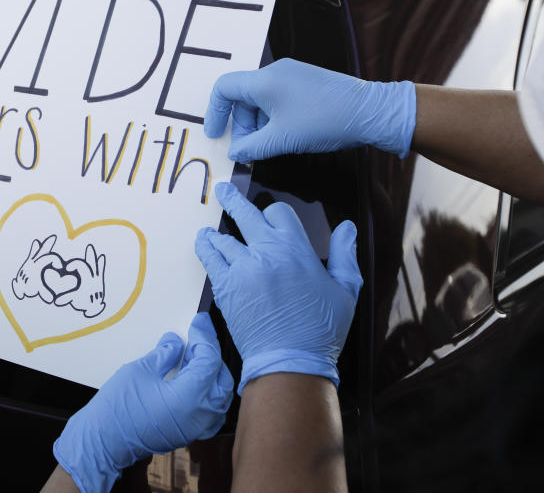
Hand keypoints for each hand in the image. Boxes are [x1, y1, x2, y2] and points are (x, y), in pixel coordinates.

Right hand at [53, 313, 232, 492]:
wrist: (104, 442)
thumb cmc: (118, 408)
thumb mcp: (140, 371)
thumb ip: (164, 354)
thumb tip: (176, 342)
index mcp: (189, 397)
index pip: (209, 360)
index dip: (205, 337)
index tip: (198, 321)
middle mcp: (199, 415)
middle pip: (221, 378)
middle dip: (211, 354)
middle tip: (195, 338)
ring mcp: (196, 428)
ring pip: (220, 397)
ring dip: (212, 374)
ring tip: (193, 357)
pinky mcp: (189, 434)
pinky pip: (212, 412)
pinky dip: (209, 394)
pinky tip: (194, 382)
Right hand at [54, 244, 105, 317]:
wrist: (96, 308)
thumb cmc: (85, 303)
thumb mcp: (74, 299)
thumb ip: (65, 297)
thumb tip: (55, 301)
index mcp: (87, 279)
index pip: (81, 266)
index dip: (74, 264)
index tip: (67, 268)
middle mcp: (94, 276)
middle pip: (92, 262)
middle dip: (90, 255)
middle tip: (89, 246)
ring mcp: (97, 278)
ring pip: (96, 265)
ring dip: (93, 256)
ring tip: (91, 248)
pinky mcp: (99, 281)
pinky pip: (100, 270)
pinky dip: (100, 263)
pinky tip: (101, 257)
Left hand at [194, 183, 361, 393]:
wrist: (290, 361)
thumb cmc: (321, 330)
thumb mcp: (345, 290)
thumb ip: (344, 255)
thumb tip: (347, 228)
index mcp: (296, 249)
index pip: (278, 212)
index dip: (273, 212)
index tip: (268, 215)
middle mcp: (266, 252)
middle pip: (245, 214)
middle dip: (232, 199)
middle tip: (223, 190)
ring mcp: (242, 269)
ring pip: (223, 237)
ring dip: (216, 231)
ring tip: (209, 230)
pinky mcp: (225, 287)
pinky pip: (210, 259)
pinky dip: (205, 248)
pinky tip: (204, 244)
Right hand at [204, 58, 416, 161]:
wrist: (371, 112)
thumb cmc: (326, 121)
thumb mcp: (282, 140)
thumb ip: (251, 147)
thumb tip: (235, 153)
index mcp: (265, 81)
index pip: (224, 88)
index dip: (214, 112)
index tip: (215, 134)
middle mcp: (276, 72)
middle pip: (242, 96)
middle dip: (240, 125)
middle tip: (248, 149)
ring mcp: (292, 75)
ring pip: (260, 99)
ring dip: (257, 124)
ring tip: (268, 146)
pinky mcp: (306, 82)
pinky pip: (277, 98)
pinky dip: (272, 118)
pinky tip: (283, 136)